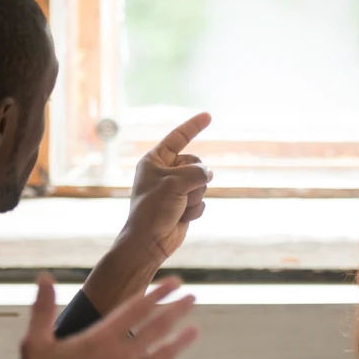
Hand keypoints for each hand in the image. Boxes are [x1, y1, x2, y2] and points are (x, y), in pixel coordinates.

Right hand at [16, 274, 196, 358]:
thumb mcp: (35, 344)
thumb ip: (43, 309)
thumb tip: (45, 277)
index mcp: (102, 339)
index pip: (138, 308)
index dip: (158, 293)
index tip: (176, 282)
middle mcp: (123, 356)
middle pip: (158, 327)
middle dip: (177, 310)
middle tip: (193, 299)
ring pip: (164, 355)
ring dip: (181, 342)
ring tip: (195, 331)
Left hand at [83, 114, 214, 312]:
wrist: (149, 242)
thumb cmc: (153, 209)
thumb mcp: (176, 183)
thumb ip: (197, 171)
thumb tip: (209, 173)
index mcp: (154, 161)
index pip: (177, 138)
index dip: (193, 126)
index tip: (209, 115)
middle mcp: (165, 173)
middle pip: (196, 164)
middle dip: (195, 179)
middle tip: (180, 193)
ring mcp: (175, 190)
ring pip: (202, 184)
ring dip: (194, 197)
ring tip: (177, 207)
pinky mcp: (183, 205)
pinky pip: (201, 201)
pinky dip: (194, 210)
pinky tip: (180, 218)